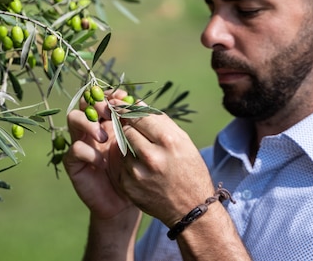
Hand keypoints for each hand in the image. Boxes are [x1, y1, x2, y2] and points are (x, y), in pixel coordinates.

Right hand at [63, 90, 138, 221]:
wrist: (124, 202)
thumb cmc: (133, 170)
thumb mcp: (136, 144)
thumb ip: (134, 124)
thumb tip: (136, 100)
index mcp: (106, 121)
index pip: (101, 97)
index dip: (108, 94)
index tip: (122, 97)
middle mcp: (91, 128)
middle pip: (85, 103)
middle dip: (97, 103)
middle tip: (110, 112)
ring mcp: (80, 142)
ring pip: (73, 118)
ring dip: (89, 123)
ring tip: (104, 136)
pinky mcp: (73, 162)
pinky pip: (74, 149)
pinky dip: (88, 151)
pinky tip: (102, 162)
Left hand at [110, 98, 215, 226]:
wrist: (191, 209)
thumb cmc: (189, 170)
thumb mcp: (183, 142)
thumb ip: (159, 121)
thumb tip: (136, 103)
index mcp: (169, 141)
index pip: (138, 115)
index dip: (128, 109)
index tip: (122, 105)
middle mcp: (152, 156)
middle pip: (126, 129)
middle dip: (127, 126)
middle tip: (130, 126)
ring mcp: (138, 172)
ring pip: (122, 146)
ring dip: (128, 145)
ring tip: (144, 153)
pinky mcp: (128, 185)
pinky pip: (122, 164)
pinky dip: (128, 163)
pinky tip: (142, 169)